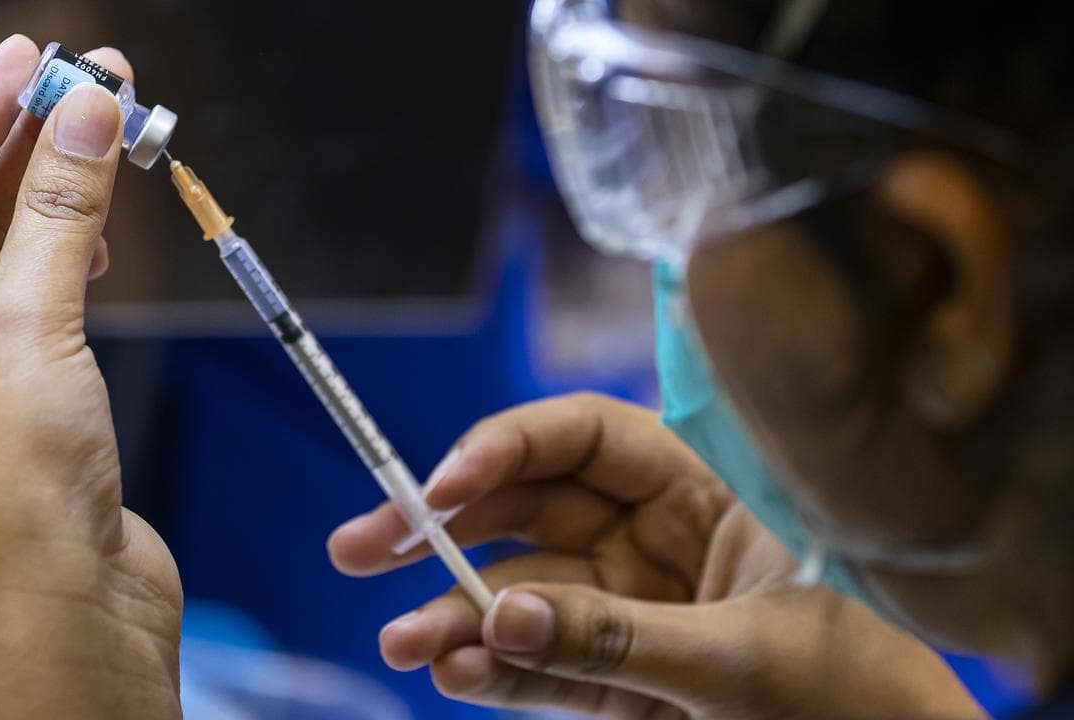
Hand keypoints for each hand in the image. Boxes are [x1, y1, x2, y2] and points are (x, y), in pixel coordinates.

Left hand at [0, 37, 181, 718]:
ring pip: (8, 263)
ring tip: (109, 142)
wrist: (74, 618)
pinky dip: (76, 262)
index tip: (28, 67)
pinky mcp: (36, 406)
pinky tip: (104, 234)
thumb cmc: (16, 503)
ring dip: (58, 203)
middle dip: (22, 153)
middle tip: (90, 88)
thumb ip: (59, 214)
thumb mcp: (32, 330)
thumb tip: (87, 115)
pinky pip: (47, 307)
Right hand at [329, 393, 981, 718]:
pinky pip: (547, 662)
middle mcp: (660, 539)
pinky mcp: (625, 676)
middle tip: (360, 546)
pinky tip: (449, 671)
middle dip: (444, 528)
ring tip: (400, 641)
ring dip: (457, 613)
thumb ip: (618, 640)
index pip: (586, 439)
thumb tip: (500, 615)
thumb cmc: (861, 693)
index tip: (436, 486)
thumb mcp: (743, 660)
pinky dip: (498, 670)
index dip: (505, 448)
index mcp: (705, 492)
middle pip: (531, 509)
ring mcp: (636, 608)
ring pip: (526, 592)